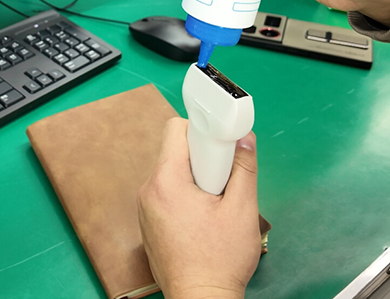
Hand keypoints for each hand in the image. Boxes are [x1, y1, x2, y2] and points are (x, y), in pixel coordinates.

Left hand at [138, 118, 259, 298]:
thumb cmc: (219, 260)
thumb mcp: (242, 209)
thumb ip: (244, 168)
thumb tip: (244, 138)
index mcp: (166, 181)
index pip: (175, 129)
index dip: (202, 131)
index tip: (220, 145)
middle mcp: (148, 190)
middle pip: (174, 152)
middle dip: (202, 160)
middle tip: (223, 182)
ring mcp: (145, 207)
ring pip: (172, 174)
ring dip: (194, 180)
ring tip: (214, 206)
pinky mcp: (149, 222)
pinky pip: (166, 194)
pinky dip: (184, 197)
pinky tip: (202, 219)